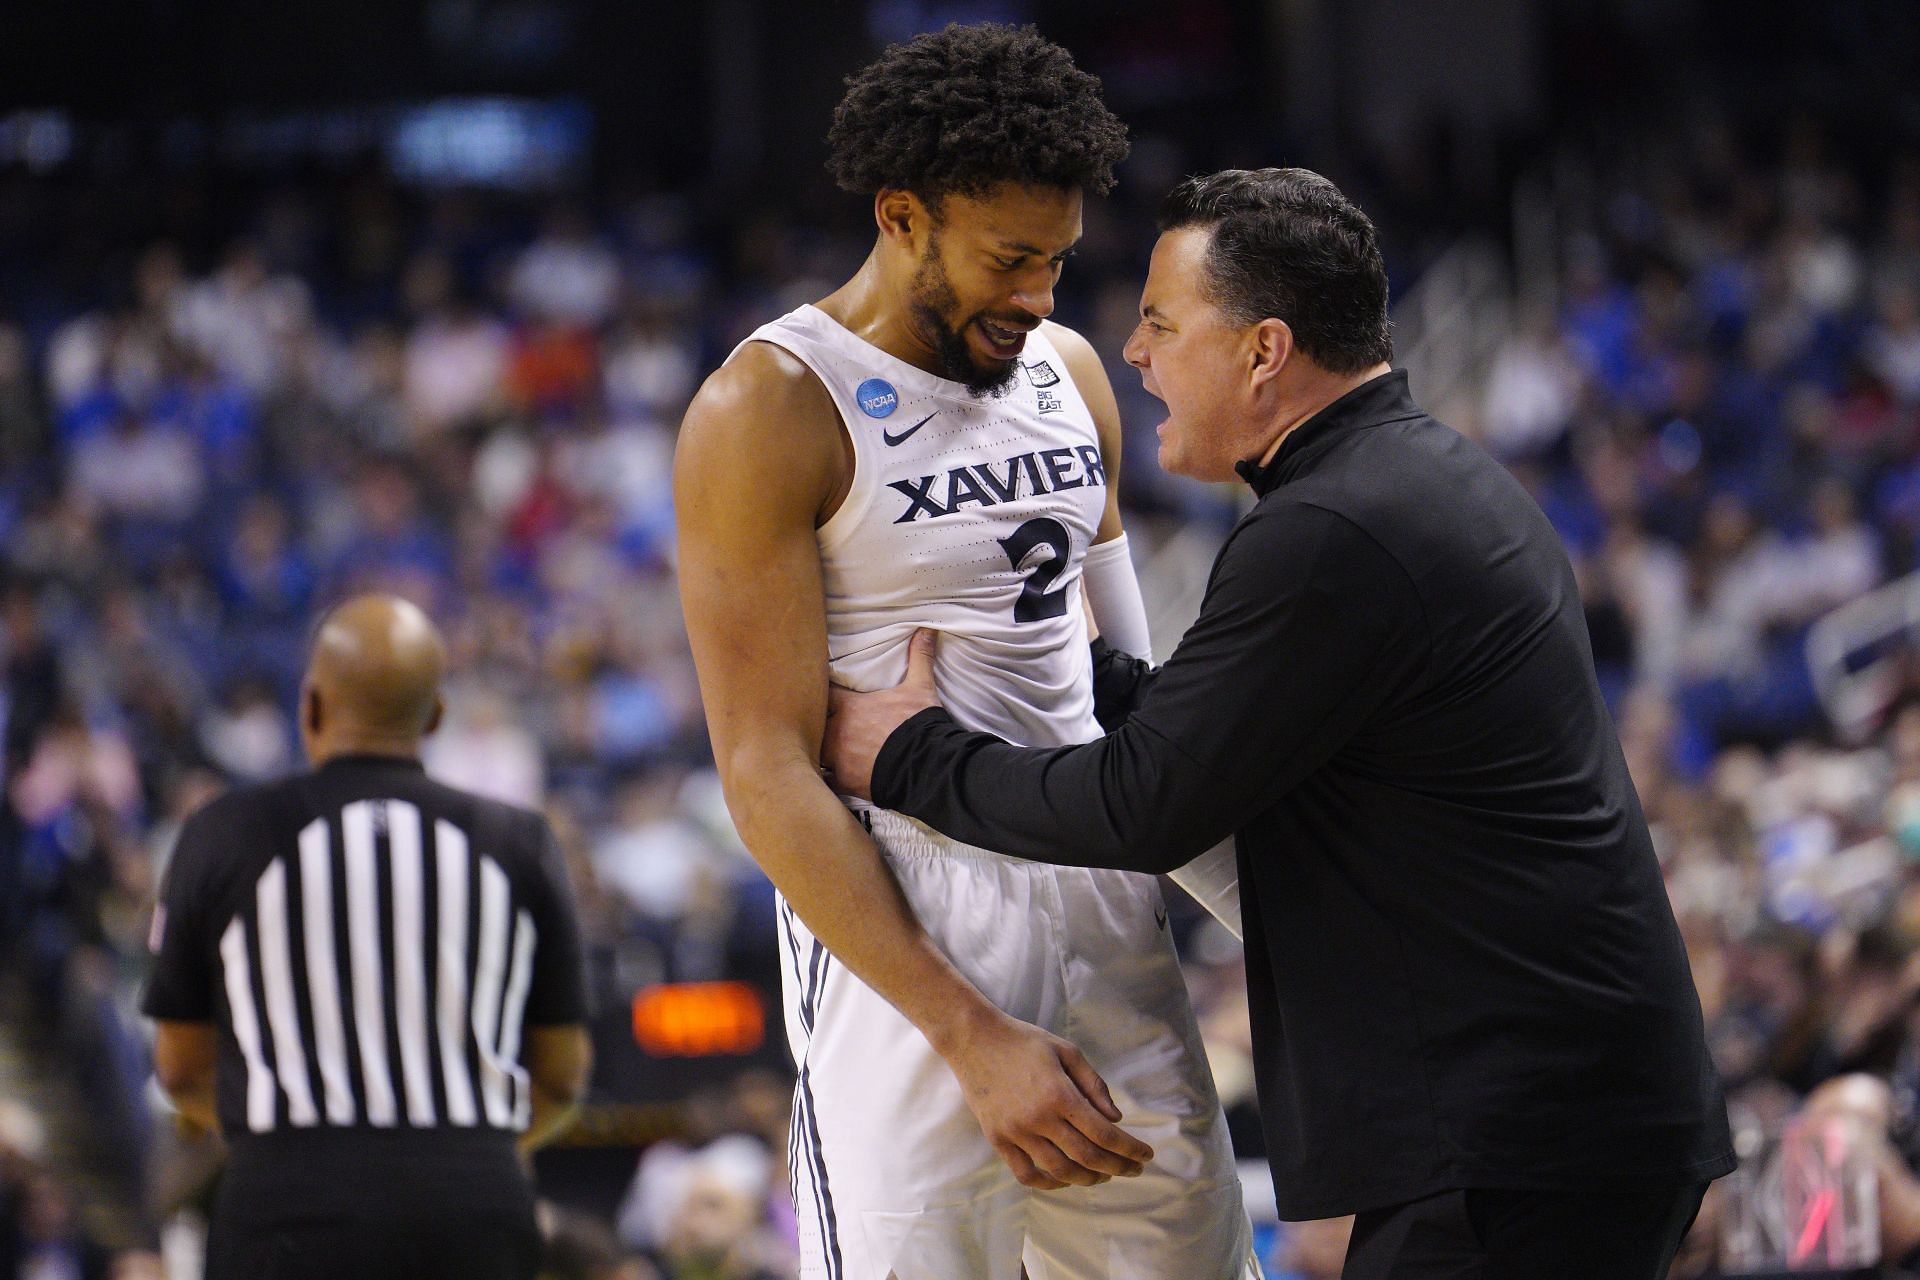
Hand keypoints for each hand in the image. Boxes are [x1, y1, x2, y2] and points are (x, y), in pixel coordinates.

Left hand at [823, 628, 941, 800]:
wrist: (927, 765)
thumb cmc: (919, 725)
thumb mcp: (920, 688)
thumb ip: (919, 658)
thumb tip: (927, 629)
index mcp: (851, 707)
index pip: (822, 693)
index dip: (816, 691)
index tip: (810, 688)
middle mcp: (838, 732)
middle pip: (810, 724)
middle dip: (809, 722)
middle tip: (805, 720)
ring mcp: (839, 759)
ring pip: (813, 752)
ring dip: (813, 750)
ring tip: (809, 748)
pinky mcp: (845, 782)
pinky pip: (823, 781)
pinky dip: (822, 779)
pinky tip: (820, 779)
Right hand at [937, 1006, 1154, 1189]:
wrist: (975, 1040)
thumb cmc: (1025, 1041)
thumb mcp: (1066, 1051)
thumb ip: (1094, 1085)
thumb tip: (1116, 1119)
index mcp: (1059, 1093)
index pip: (1103, 1133)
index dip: (1129, 1149)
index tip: (1146, 1155)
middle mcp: (1038, 1118)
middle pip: (1086, 1157)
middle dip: (1117, 1167)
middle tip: (1133, 1169)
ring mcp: (1016, 1132)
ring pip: (1059, 1171)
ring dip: (1088, 1179)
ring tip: (1104, 1175)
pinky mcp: (998, 1140)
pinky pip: (1026, 1174)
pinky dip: (1050, 1183)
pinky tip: (1066, 1178)